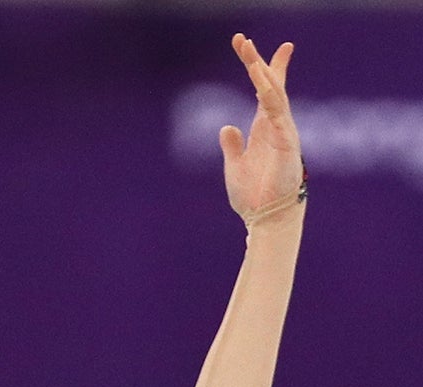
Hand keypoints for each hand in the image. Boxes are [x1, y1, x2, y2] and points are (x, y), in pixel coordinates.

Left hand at [218, 34, 302, 218]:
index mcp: (264, 129)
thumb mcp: (235, 166)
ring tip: (248, 55)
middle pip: (269, 85)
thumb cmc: (253, 197)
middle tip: (242, 40)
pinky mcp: (287, 144)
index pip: (265, 91)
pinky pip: (278, 116)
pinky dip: (270, 99)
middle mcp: (276, 125)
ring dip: (261, 74)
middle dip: (256, 61)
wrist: (266, 219)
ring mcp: (284, 133)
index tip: (253, 46)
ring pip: (274, 95)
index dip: (263, 67)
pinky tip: (261, 83)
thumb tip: (226, 127)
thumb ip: (232, 145)